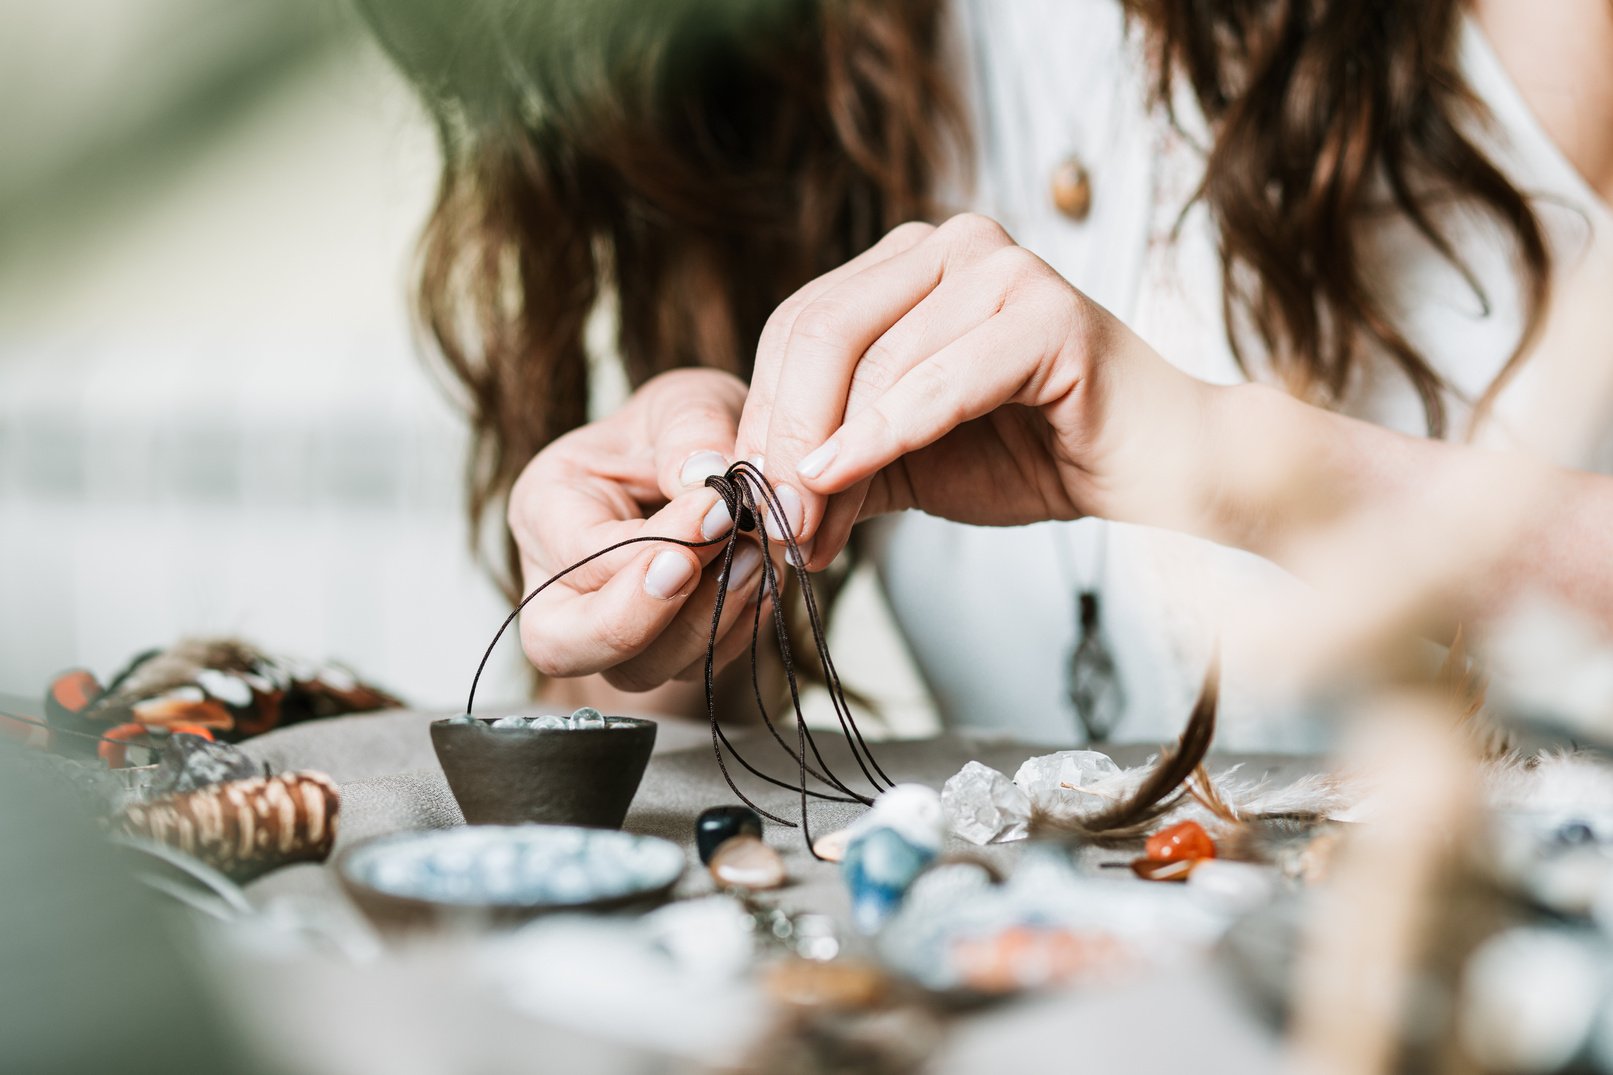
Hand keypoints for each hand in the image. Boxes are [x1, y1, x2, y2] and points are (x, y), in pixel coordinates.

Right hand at [508, 369, 767, 690]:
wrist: (714, 460)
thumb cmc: (683, 428)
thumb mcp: (686, 402)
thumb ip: (691, 429)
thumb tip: (705, 476)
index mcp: (545, 507)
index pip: (577, 554)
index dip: (651, 544)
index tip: (719, 509)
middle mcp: (557, 581)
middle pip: (562, 645)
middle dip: (645, 619)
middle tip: (718, 564)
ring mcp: (605, 628)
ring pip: (636, 671)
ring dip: (706, 624)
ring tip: (756, 558)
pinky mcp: (659, 653)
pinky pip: (689, 672)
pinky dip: (733, 635)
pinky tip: (763, 581)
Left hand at [734, 214, 1218, 566]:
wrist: (1153, 470)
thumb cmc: (1036, 454)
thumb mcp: (904, 457)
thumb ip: (833, 460)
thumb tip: (752, 495)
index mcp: (911, 263)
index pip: (798, 326)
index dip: (763, 416)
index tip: (747, 502)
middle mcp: (952, 245)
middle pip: (820, 330)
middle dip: (781, 436)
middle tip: (768, 520)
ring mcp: (1002, 267)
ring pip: (872, 361)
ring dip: (826, 456)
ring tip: (811, 530)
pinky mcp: (1048, 314)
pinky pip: (937, 382)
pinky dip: (880, 437)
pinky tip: (839, 481)